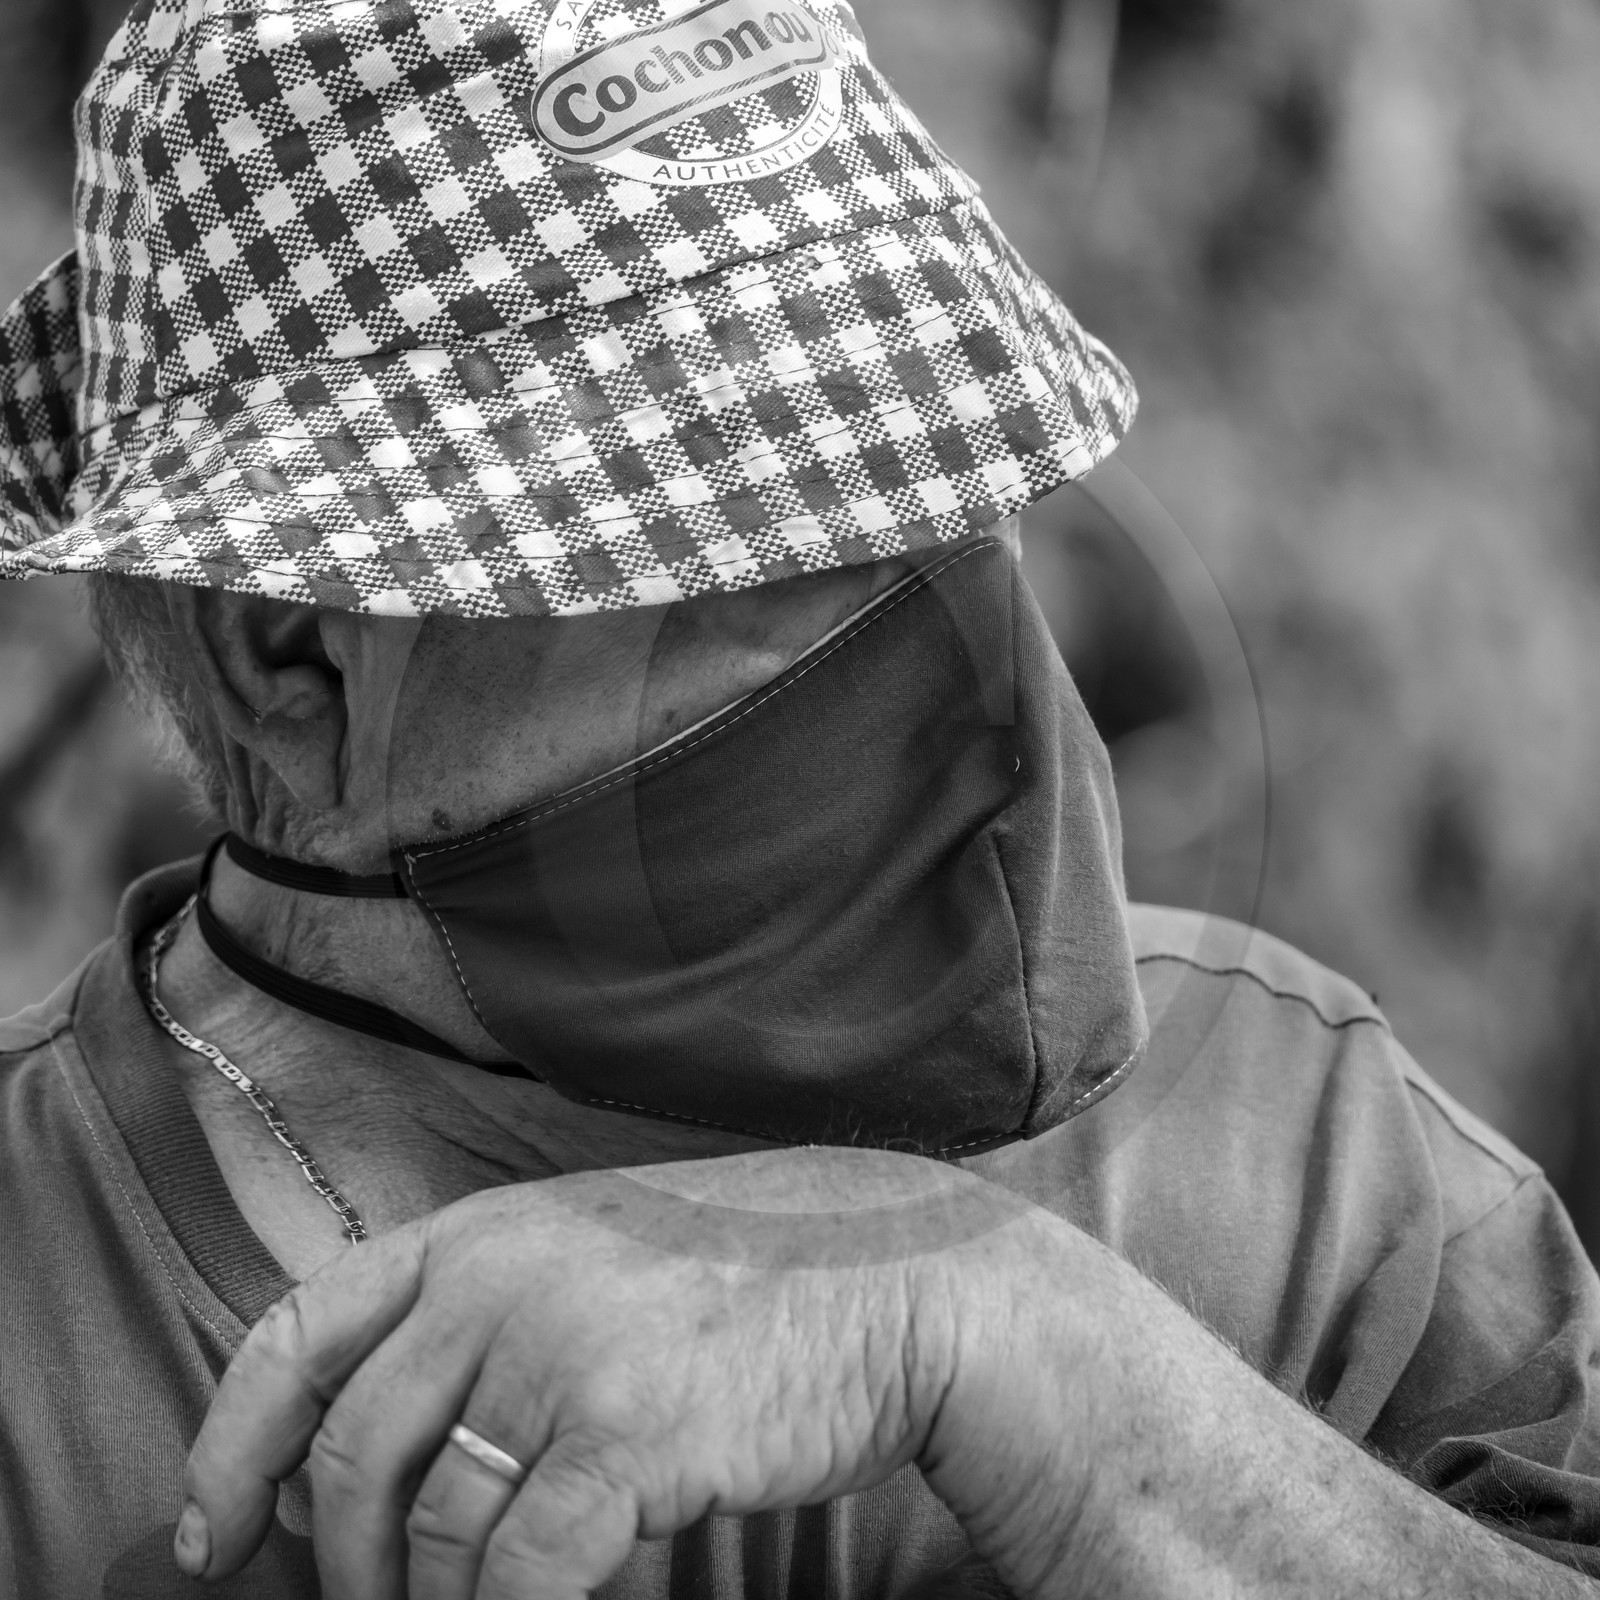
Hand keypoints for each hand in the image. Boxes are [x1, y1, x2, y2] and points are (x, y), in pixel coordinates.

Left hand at [176, 1147, 1043, 1599]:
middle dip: (341, 1569)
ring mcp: (565, 1348)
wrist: (895, 1276)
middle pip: (353, 1458)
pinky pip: (524, 1578)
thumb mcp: (588, 1260)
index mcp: (481, 1231)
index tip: (210, 1537)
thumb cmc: (741, 1283)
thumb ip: (484, 1326)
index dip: (231, 1443)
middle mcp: (503, 1277)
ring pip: (435, 1537)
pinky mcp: (632, 1431)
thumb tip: (376, 1463)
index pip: (300, 1330)